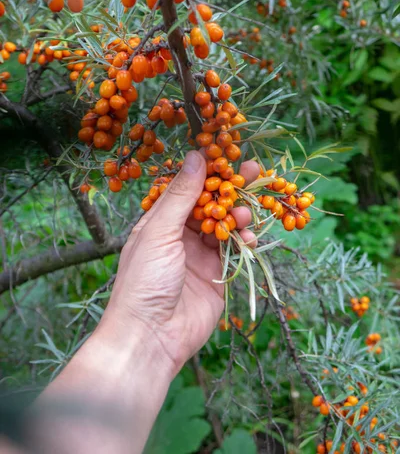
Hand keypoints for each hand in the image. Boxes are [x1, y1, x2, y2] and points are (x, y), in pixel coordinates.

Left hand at [101, 151, 258, 376]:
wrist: (152, 337)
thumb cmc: (145, 281)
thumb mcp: (159, 232)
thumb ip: (181, 196)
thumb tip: (196, 157)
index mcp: (159, 221)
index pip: (187, 188)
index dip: (207, 172)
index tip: (228, 156)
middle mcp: (180, 234)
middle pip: (210, 203)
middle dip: (231, 189)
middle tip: (255, 171)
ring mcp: (199, 254)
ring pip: (225, 224)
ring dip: (238, 215)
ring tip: (246, 213)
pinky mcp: (217, 273)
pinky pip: (235, 249)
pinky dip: (245, 240)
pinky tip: (250, 238)